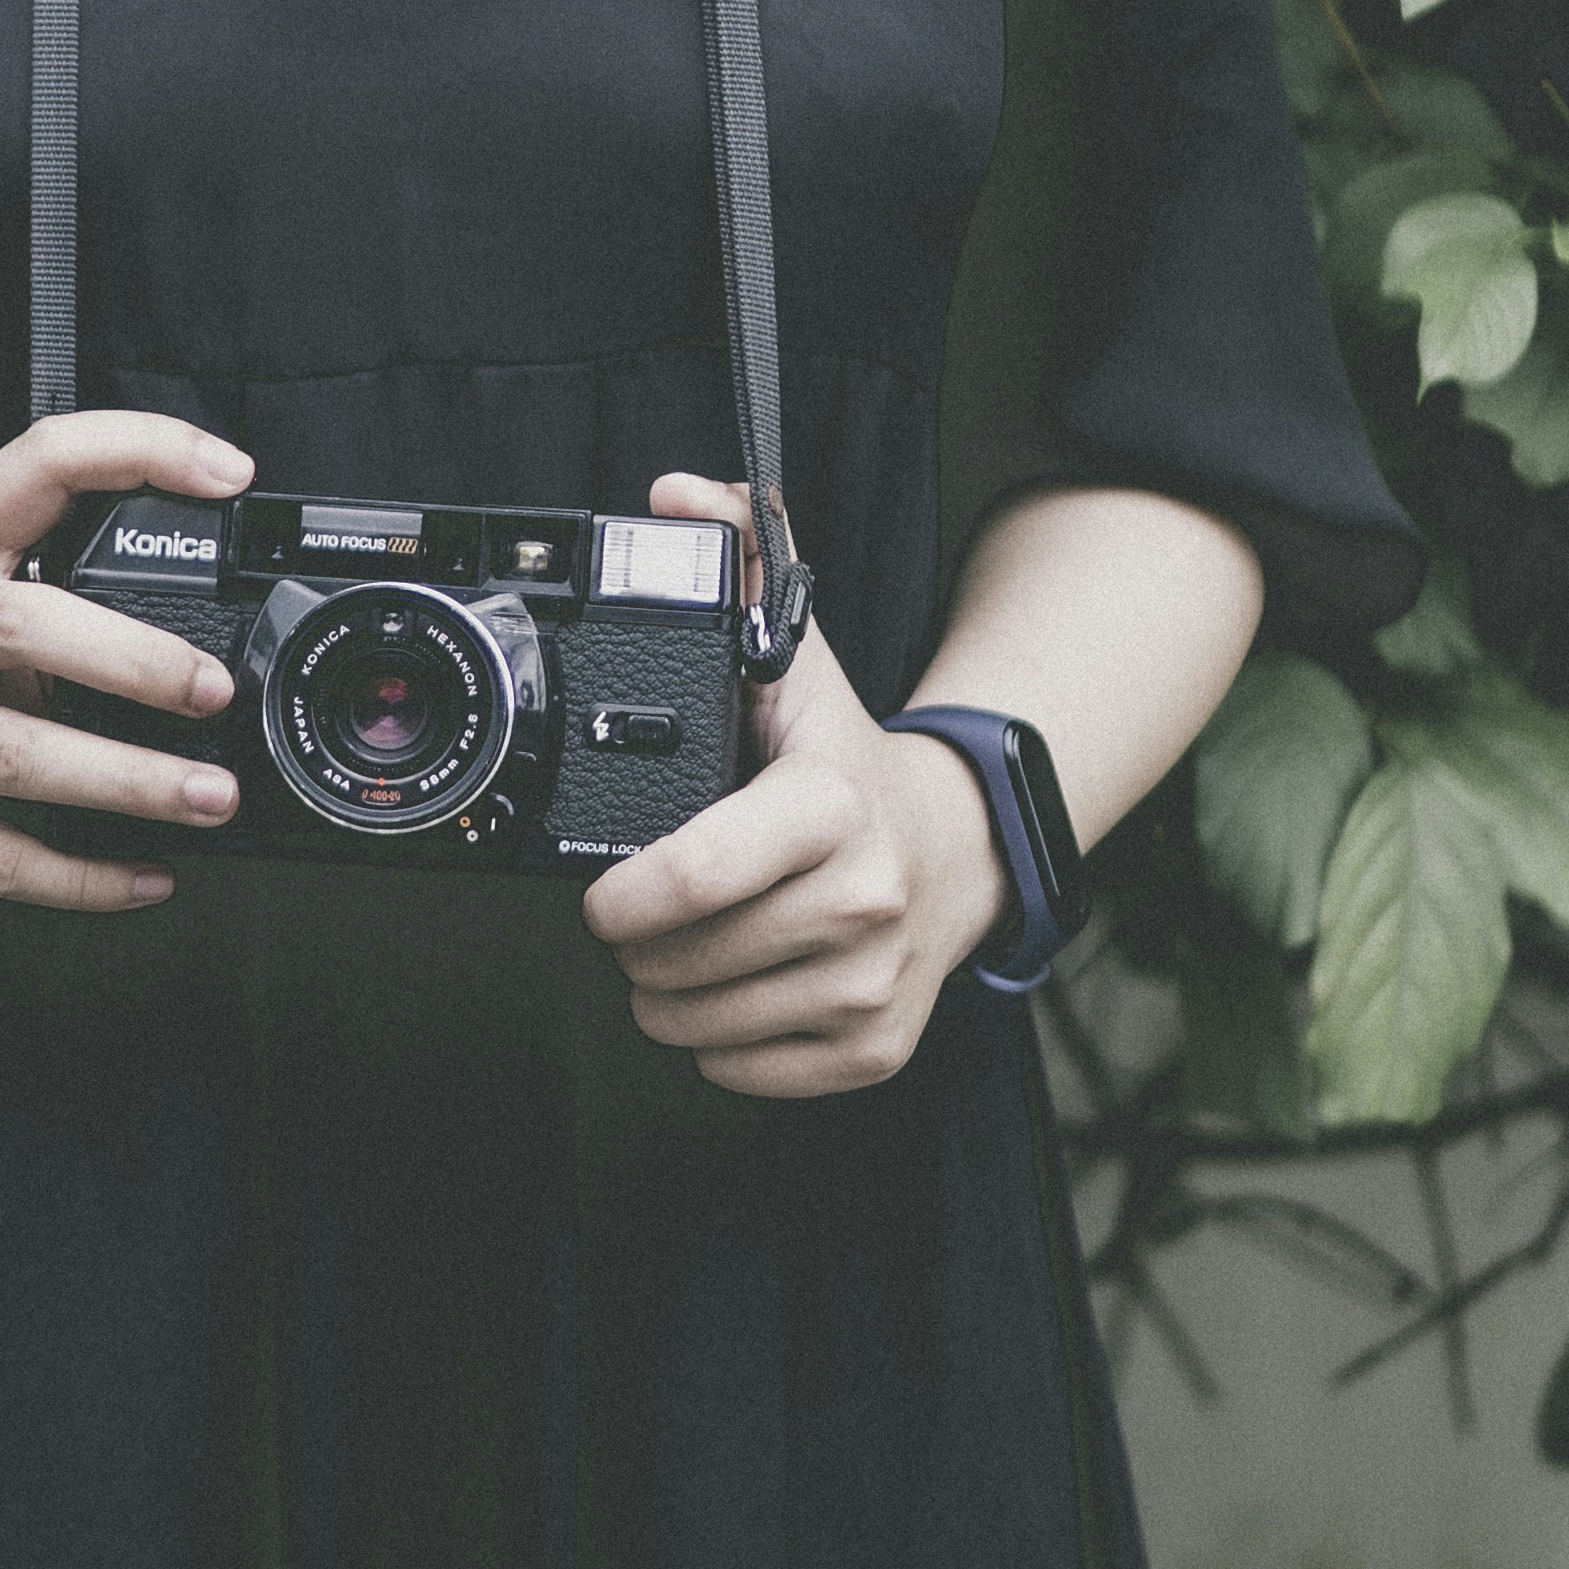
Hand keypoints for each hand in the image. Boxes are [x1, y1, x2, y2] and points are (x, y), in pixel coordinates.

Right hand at [0, 411, 256, 910]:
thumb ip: (43, 583)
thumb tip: (197, 634)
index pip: (37, 464)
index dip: (137, 450)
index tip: (225, 473)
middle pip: (20, 625)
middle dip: (131, 660)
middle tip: (211, 689)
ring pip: (12, 756)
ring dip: (125, 783)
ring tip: (205, 793)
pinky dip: (80, 878)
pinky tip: (144, 876)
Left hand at [582, 475, 1010, 1096]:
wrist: (966, 848)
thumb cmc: (851, 761)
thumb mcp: (798, 659)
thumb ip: (735, 566)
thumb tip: (676, 496)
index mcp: (830, 808)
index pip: (691, 877)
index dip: (619, 897)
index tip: (602, 890)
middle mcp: (862, 902)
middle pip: (678, 960)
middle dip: (637, 941)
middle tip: (649, 908)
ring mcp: (871, 984)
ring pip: (694, 1024)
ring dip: (665, 992)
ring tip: (688, 945)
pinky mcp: (873, 1048)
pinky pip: (739, 1072)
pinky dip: (716, 1042)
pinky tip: (736, 988)